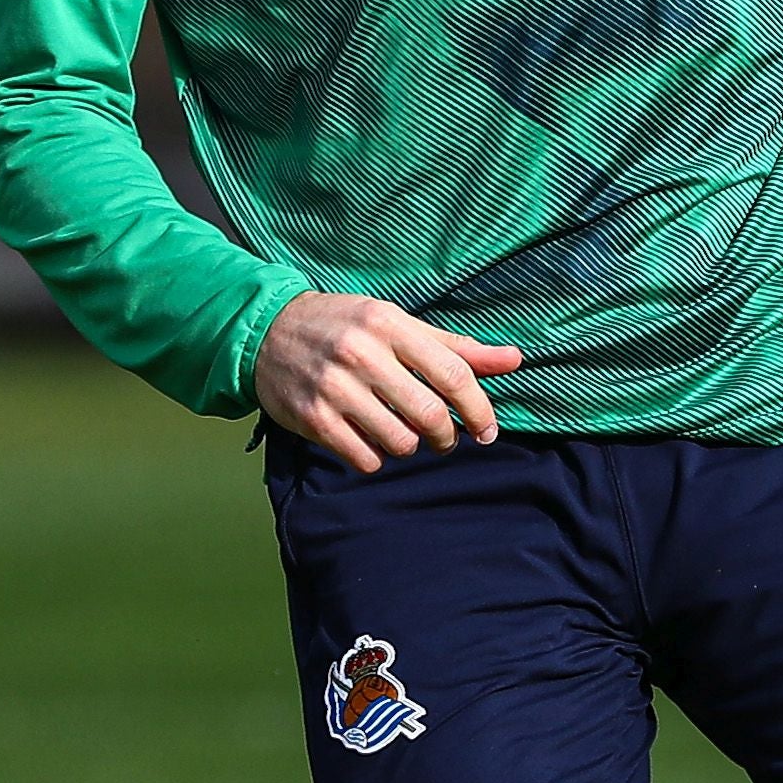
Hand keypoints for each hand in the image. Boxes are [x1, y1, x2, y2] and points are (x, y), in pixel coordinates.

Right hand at [256, 292, 523, 472]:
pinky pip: (365, 458)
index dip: (479, 408)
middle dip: (447, 436)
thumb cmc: (345, 327)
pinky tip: (370, 441)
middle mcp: (362, 354)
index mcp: (389, 324)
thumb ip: (455, 347)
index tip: (487, 429)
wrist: (267, 331)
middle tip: (445, 439)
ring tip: (402, 434)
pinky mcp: (313, 419)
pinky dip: (376, 458)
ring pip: (399, 441)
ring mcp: (335, 388)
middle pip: (429, 414)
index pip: (452, 374)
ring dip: (410, 447)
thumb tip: (514, 359)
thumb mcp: (398, 324)